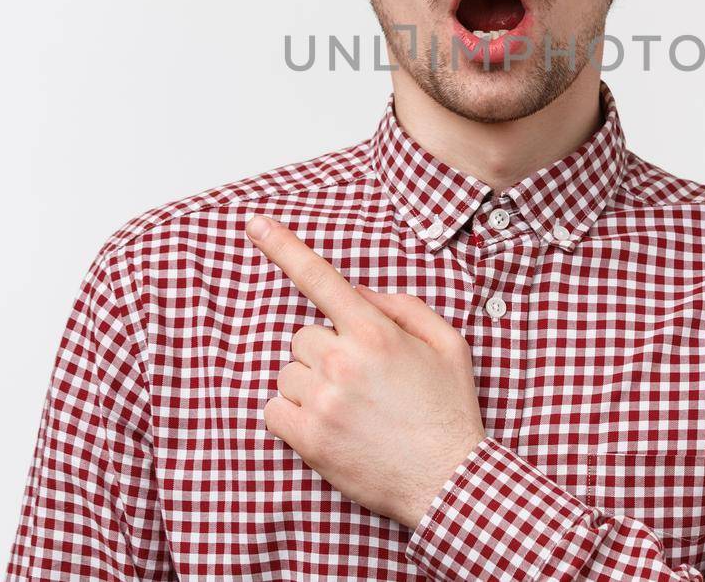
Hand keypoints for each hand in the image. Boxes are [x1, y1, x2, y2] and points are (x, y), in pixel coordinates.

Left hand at [245, 213, 486, 528]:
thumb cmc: (449, 410)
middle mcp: (342, 361)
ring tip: (350, 409)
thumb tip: (359, 293)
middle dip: (324, 352)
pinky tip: (327, 426)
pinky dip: (292, 415)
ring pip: (287, 373)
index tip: (255, 223)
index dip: (284, 246)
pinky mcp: (307, 439)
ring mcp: (321, 401)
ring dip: (309, 385)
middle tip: (359, 381)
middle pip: (302, 336)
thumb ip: (403, 307)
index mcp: (375, 332)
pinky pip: (273, 409)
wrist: (448, 480)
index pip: (320, 278)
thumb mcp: (448, 344)